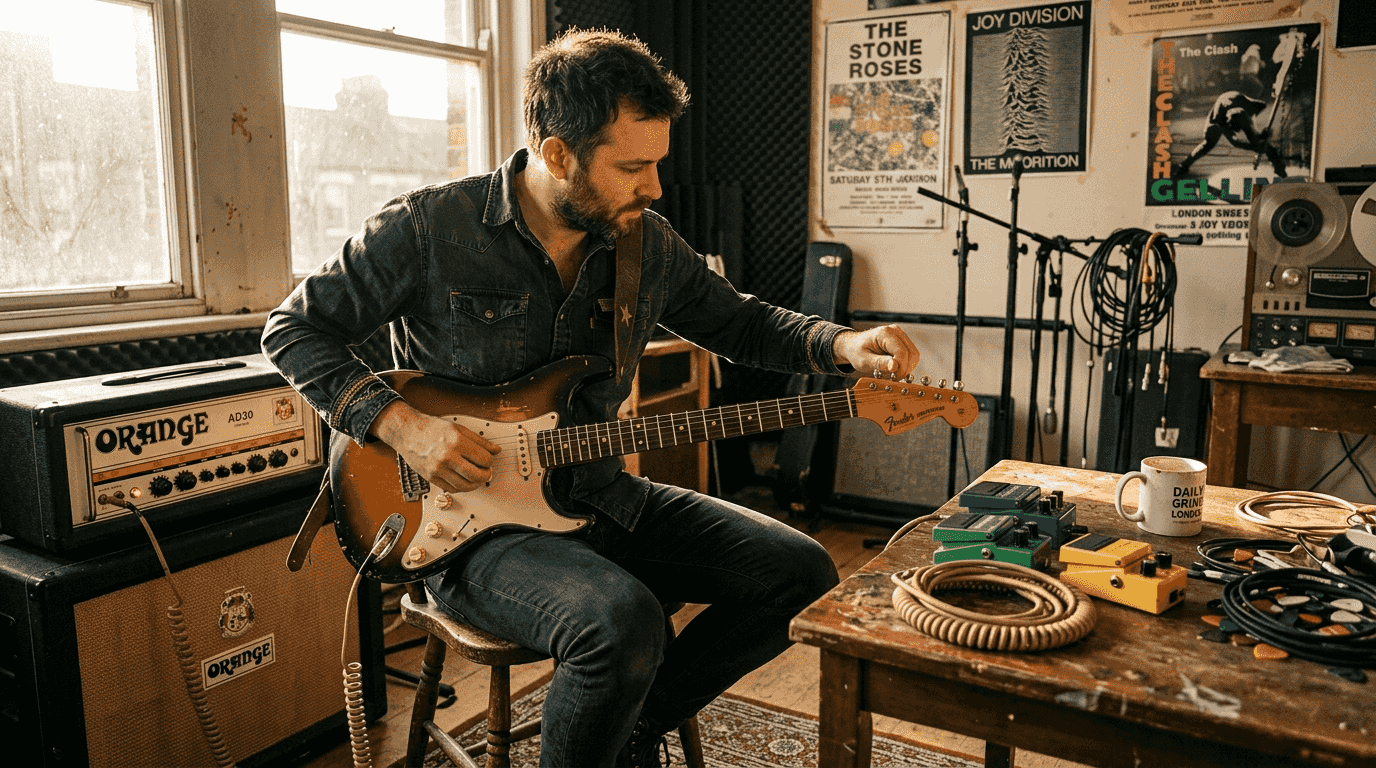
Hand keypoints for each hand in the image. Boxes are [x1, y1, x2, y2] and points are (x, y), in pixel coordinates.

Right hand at [370, 400, 500, 492]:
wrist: (408, 432)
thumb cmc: (432, 428)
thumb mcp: (459, 428)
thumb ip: (480, 441)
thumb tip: (496, 450)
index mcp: (457, 442)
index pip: (484, 459)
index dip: (490, 461)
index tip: (489, 460)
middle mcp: (447, 457)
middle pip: (476, 475)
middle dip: (486, 475)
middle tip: (487, 472)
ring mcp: (438, 469)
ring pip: (465, 486)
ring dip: (475, 484)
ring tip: (477, 478)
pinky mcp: (431, 478)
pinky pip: (452, 489)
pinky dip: (461, 488)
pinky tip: (464, 481)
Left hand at [832, 324, 919, 379]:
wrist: (853, 346)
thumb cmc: (856, 352)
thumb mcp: (864, 360)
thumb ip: (879, 362)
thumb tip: (895, 366)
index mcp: (884, 333)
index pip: (901, 352)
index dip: (901, 367)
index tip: (894, 377)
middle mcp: (895, 331)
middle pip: (912, 353)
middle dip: (905, 368)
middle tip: (894, 378)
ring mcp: (900, 335)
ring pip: (914, 354)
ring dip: (906, 367)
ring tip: (893, 373)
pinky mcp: (902, 340)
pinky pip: (911, 355)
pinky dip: (906, 364)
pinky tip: (895, 368)